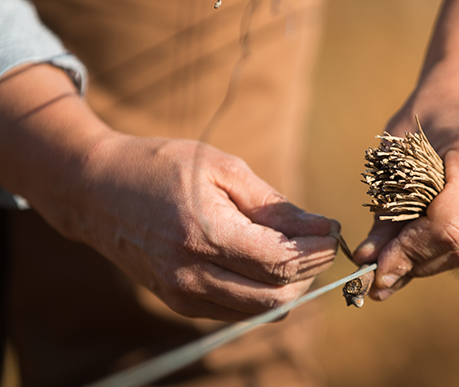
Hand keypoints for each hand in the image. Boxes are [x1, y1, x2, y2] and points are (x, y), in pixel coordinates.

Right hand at [0, 64, 337, 321]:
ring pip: (260, 311)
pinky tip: (266, 264)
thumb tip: (322, 227)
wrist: (96, 190)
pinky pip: (238, 312)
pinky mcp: (179, 303)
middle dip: (310, 272)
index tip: (333, 231)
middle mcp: (191, 274)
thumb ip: (275, 205)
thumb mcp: (224, 169)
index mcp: (204, 234)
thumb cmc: (162, 167)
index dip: (317, 251)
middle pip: (276, 296)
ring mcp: (182, 295)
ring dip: (290, 286)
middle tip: (320, 243)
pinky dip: (263, 293)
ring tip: (296, 252)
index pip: (280, 262)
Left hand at [353, 62, 458, 299]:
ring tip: (412, 248)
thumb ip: (387, 210)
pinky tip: (442, 236)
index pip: (448, 227)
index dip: (409, 254)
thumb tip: (367, 263)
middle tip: (385, 264)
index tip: (377, 268)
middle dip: (420, 263)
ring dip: (441, 262)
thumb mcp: (400, 153)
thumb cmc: (434, 113)